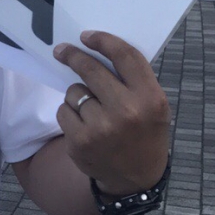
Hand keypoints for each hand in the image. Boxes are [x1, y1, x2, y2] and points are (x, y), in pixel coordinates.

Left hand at [53, 31, 170, 197]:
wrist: (135, 178)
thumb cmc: (143, 133)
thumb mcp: (153, 106)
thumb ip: (133, 81)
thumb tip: (97, 51)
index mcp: (150, 98)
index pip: (125, 57)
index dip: (104, 41)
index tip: (87, 36)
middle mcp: (126, 111)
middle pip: (91, 70)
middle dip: (73, 56)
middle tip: (61, 50)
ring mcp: (101, 127)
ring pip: (74, 92)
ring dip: (77, 96)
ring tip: (91, 111)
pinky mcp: (80, 141)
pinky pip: (63, 111)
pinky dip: (69, 114)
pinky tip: (82, 125)